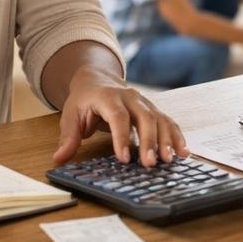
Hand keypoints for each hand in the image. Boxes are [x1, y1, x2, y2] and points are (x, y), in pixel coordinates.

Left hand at [53, 66, 185, 167]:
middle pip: (144, 117)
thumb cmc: (84, 99)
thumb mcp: (70, 115)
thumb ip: (68, 137)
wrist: (97, 78)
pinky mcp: (153, 109)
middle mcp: (130, 97)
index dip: (121, 137)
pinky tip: (183, 152)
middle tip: (150, 163)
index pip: (118, 116)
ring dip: (166, 140)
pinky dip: (177, 136)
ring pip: (160, 119)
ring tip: (170, 160)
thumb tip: (59, 158)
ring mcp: (144, 102)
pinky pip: (168, 122)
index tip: (124, 158)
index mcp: (108, 97)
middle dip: (149, 141)